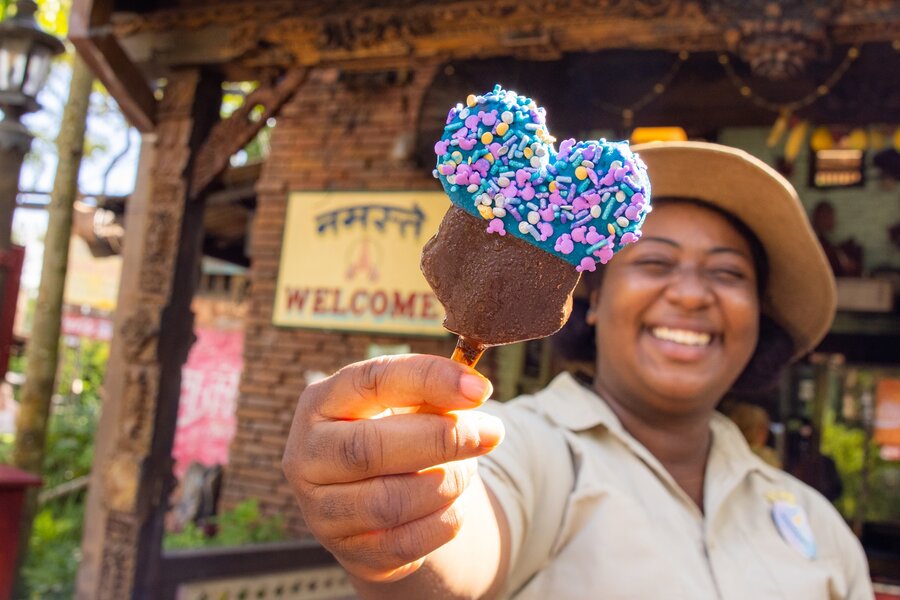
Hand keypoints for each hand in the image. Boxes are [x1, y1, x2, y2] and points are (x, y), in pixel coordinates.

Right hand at [282, 354, 503, 582]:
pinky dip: (444, 521)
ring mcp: (321, 509)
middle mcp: (307, 455)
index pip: (371, 381)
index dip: (428, 380)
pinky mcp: (349, 550)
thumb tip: (475, 393)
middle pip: (369, 448)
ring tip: (467, 470)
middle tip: (489, 432)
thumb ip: (432, 395)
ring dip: (446, 482)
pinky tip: (454, 504)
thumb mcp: (403, 405)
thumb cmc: (391, 433)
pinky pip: (406, 543)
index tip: (479, 389)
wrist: (371, 497)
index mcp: (320, 402)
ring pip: (389, 501)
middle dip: (442, 439)